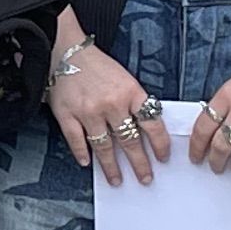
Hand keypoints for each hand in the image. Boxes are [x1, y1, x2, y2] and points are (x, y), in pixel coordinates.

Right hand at [51, 40, 168, 187]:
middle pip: (130, 141)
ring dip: (111, 166)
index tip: (163, 158)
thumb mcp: (125, 79)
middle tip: (145, 178)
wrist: (67, 50)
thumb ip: (135, 103)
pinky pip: (77, 140)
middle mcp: (111, 104)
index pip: (152, 124)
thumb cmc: (97, 66)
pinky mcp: (67, 115)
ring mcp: (88, 111)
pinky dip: (82, 154)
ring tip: (117, 179)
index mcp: (130, 92)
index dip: (160, 144)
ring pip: (104, 147)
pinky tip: (87, 163)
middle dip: (139, 163)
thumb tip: (146, 131)